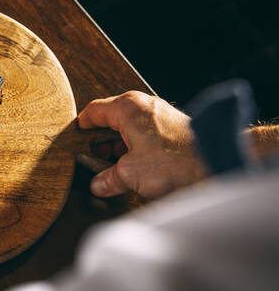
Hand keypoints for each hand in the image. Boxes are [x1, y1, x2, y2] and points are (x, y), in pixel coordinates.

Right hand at [78, 91, 206, 197]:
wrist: (216, 162)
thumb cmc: (177, 161)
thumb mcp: (131, 174)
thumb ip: (109, 178)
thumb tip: (100, 184)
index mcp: (127, 108)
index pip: (93, 111)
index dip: (80, 129)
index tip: (74, 141)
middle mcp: (143, 106)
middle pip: (110, 120)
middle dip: (99, 143)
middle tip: (92, 162)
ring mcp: (159, 116)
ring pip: (128, 129)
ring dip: (118, 148)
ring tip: (113, 170)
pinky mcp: (172, 128)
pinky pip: (144, 136)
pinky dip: (135, 149)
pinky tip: (134, 169)